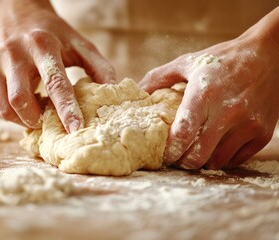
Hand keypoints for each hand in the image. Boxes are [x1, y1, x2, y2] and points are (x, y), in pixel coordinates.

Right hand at [0, 0, 115, 131]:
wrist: (11, 12)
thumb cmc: (50, 32)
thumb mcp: (78, 42)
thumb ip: (98, 65)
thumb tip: (113, 89)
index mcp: (42, 45)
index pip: (55, 82)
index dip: (66, 109)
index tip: (76, 130)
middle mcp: (13, 54)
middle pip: (21, 100)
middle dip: (37, 118)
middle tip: (48, 118)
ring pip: (6, 108)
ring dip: (24, 118)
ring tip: (37, 108)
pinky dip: (11, 112)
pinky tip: (23, 100)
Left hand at [139, 32, 278, 169]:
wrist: (270, 55)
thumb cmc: (223, 59)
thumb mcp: (188, 62)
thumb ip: (159, 77)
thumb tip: (137, 92)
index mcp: (204, 94)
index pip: (182, 134)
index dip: (169, 150)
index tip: (163, 153)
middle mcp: (227, 112)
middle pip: (198, 156)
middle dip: (182, 162)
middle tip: (177, 157)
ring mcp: (247, 125)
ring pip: (217, 162)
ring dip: (202, 161)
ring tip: (196, 151)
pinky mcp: (262, 133)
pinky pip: (236, 160)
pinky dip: (222, 159)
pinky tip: (216, 147)